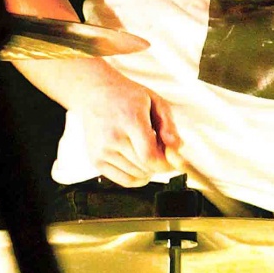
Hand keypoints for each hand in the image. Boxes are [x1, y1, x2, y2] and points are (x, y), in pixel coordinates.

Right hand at [76, 67, 180, 186]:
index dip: (166, 165)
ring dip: (147, 170)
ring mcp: (101, 150)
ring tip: (145, 151)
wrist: (96, 92)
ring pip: (136, 176)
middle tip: (159, 149)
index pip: (150, 156)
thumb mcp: (155, 102)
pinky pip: (124, 180)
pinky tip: (139, 164)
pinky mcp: (95, 159)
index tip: (172, 161)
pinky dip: (137, 177)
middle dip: (158, 164)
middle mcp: (112, 137)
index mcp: (129, 120)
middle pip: (145, 167)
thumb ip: (169, 126)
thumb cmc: (127, 97)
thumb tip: (177, 148)